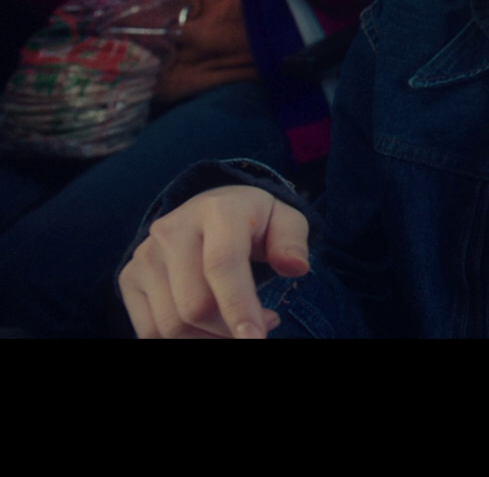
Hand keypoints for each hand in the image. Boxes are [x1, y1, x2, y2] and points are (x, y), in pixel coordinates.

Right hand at [119, 185, 310, 338]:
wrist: (209, 210)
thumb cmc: (255, 221)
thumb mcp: (285, 220)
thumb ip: (293, 241)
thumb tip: (295, 267)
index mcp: (216, 211)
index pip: (222, 265)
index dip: (239, 308)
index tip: (255, 338)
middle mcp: (171, 230)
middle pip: (195, 305)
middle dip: (230, 330)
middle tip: (263, 326)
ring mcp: (145, 255)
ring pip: (171, 325)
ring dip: (209, 340)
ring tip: (240, 326)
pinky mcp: (129, 278)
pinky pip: (150, 331)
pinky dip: (184, 342)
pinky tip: (210, 331)